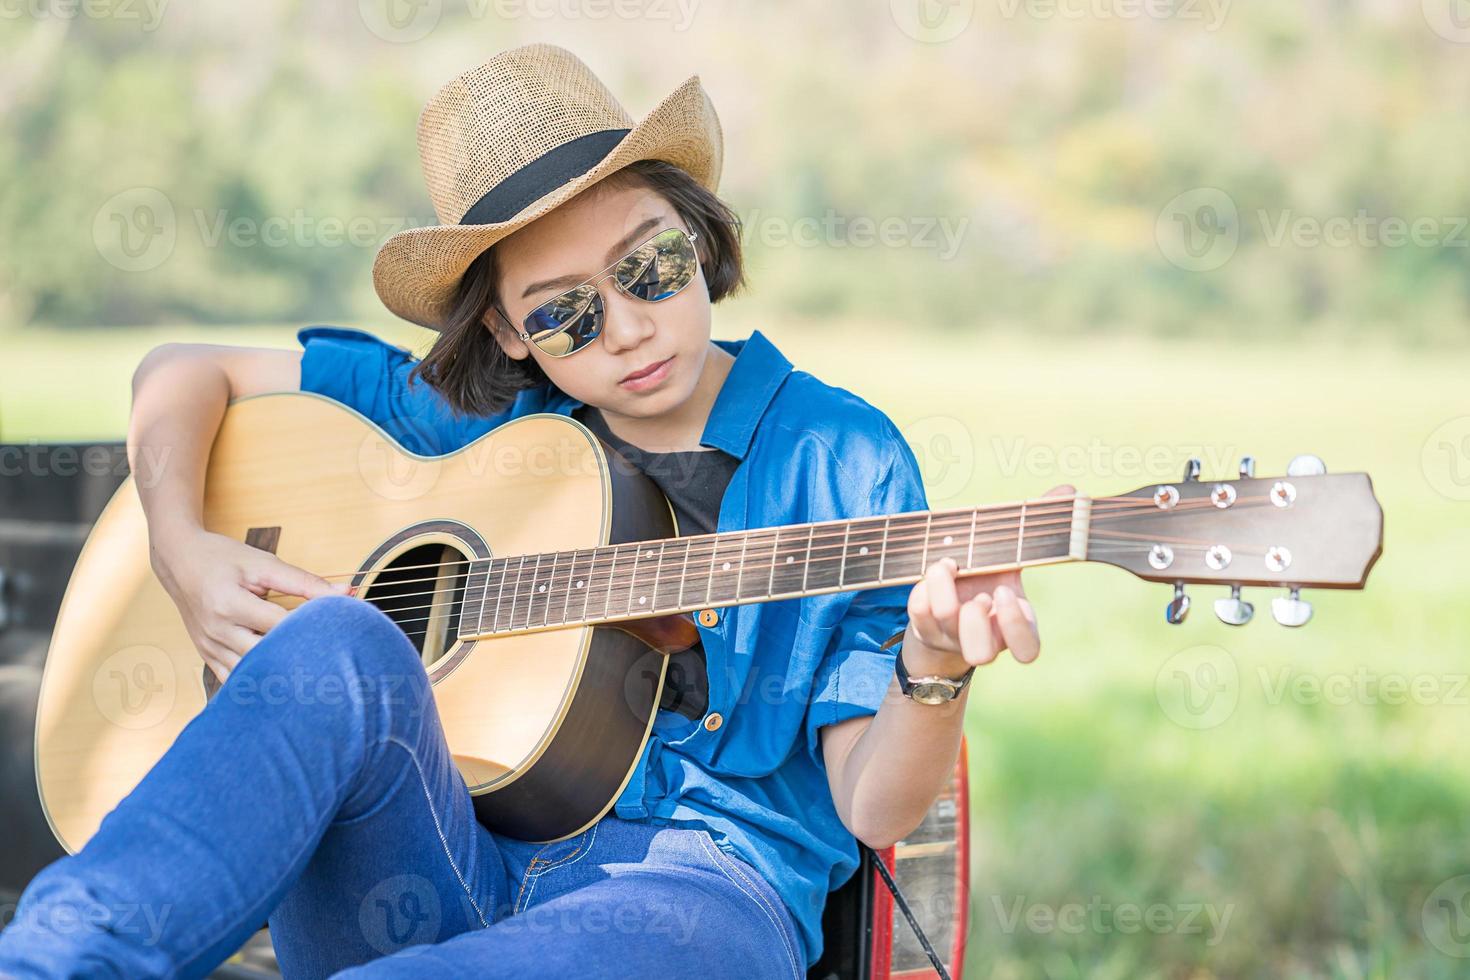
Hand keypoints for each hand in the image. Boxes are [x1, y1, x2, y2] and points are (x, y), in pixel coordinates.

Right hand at [150, 524, 349, 683]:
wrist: (180, 561)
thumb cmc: (223, 559)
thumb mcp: (264, 564)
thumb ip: (305, 582)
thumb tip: (346, 592)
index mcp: (229, 604)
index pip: (279, 626)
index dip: (311, 630)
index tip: (338, 633)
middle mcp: (217, 630)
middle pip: (265, 656)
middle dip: (298, 659)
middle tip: (333, 664)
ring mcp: (209, 647)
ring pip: (250, 673)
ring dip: (280, 674)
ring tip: (312, 676)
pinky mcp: (207, 656)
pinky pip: (235, 679)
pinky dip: (259, 680)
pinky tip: (282, 681)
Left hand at [901, 484, 1073, 677]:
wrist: (949, 597)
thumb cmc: (989, 571)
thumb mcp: (1013, 551)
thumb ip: (1039, 524)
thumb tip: (1069, 490)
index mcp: (1014, 622)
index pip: (1027, 651)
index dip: (1016, 628)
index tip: (1004, 593)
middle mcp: (983, 636)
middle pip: (981, 655)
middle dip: (975, 621)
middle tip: (978, 594)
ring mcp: (951, 634)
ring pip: (945, 627)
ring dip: (945, 591)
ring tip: (949, 564)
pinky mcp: (924, 625)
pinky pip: (918, 612)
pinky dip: (923, 586)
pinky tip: (931, 569)